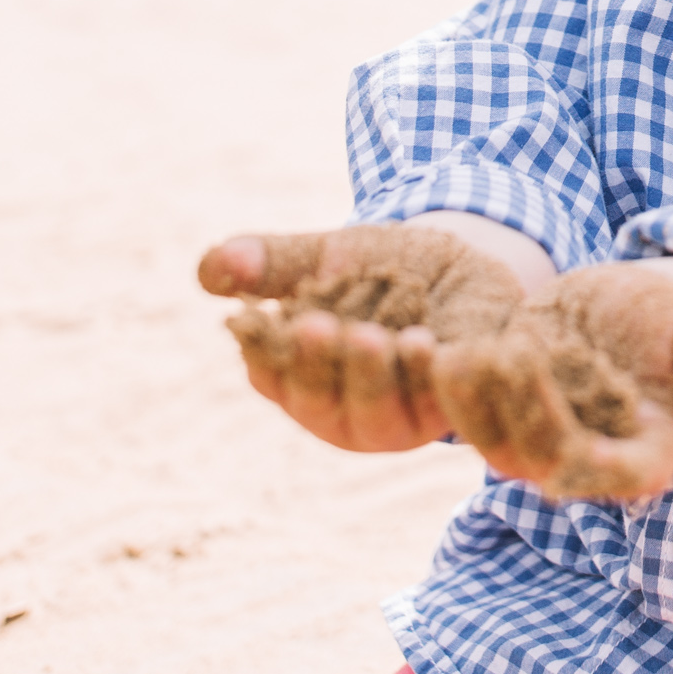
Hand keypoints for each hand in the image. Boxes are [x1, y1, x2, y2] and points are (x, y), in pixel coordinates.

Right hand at [199, 216, 545, 452]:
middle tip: (318, 327)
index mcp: (296, 374)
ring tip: (372, 337)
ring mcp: (394, 418)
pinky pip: (434, 407)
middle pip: (319, 403)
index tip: (264, 324)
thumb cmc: (382, 266)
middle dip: (318, 366)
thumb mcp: (326, 255)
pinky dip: (427, 378)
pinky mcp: (446, 412)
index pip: (269, 374)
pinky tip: (425, 344)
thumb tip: (211, 269)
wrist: (462, 263)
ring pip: (377, 416)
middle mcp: (339, 408)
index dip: (267, 354)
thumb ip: (271, 262)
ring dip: (371, 378)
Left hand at [432, 258, 672, 502]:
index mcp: (643, 457)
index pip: (617, 473)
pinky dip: (449, 388)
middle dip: (519, 413)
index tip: (577, 448)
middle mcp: (587, 461)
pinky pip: (471, 412)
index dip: (595, 463)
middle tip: (499, 357)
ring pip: (497, 441)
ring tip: (450, 354)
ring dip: (470, 405)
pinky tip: (429, 348)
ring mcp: (542, 439)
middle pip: (545, 456)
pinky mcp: (506, 410)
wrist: (647, 318)